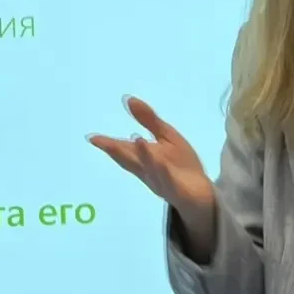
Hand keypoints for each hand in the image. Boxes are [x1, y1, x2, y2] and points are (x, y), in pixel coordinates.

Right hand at [89, 97, 216, 242]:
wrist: (202, 194)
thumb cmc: (181, 165)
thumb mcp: (166, 136)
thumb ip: (148, 119)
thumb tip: (127, 99)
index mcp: (142, 157)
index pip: (123, 149)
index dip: (108, 143)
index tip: (92, 137)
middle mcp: (147, 170)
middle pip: (129, 159)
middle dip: (116, 149)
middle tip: (98, 141)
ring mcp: (160, 179)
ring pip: (149, 167)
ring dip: (142, 154)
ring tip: (134, 138)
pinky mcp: (176, 186)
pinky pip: (168, 177)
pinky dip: (162, 169)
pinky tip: (160, 160)